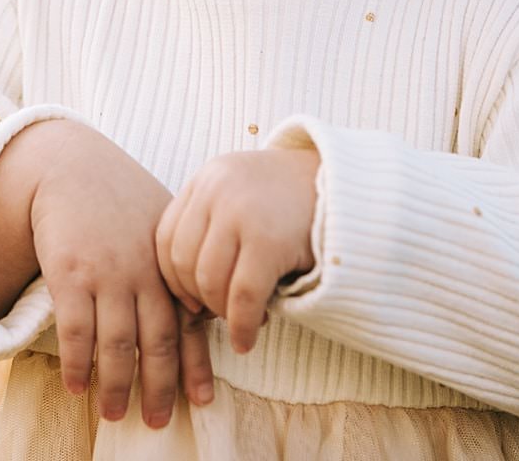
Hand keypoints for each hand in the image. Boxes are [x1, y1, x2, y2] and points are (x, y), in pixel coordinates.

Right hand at [26, 121, 216, 427]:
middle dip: (159, 387)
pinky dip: (78, 363)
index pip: (189, 323)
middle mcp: (144, 272)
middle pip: (157, 342)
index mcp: (169, 263)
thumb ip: (181, 263)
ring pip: (118, 344)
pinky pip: (76, 330)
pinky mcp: (70, 274)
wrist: (67, 165)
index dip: (196, 365)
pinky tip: (77, 386)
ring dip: (117, 385)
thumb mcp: (160, 220)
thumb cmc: (117, 196)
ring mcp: (107, 274)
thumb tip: (212, 308)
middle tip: (156, 421)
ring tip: (114, 414)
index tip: (202, 400)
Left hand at [155, 147, 319, 354]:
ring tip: (242, 320)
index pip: (166, 237)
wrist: (352, 188)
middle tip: (220, 313)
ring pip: (209, 281)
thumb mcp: (245, 194)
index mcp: (208, 178)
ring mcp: (241, 212)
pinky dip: (242, 325)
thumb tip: (185, 290)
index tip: (191, 299)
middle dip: (198, 298)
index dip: (173, 278)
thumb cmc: (297, 201)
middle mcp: (217, 190)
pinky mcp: (269, 240)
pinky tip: (247, 339)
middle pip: (183, 262)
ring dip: (222, 313)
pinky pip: (242, 296)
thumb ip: (214, 223)